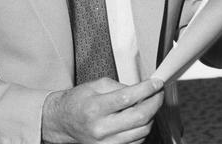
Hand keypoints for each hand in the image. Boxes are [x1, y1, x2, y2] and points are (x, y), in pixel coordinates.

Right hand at [41, 78, 163, 143]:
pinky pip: (137, 141)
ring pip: (142, 132)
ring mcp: (107, 142)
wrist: (62, 121)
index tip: (156, 83)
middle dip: (155, 103)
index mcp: (95, 107)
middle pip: (139, 117)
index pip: (127, 98)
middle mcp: (101, 128)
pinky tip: (141, 118)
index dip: (147, 89)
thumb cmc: (77, 102)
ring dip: (151, 116)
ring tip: (150, 104)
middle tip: (159, 94)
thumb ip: (118, 86)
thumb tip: (140, 90)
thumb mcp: (94, 85)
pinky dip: (143, 129)